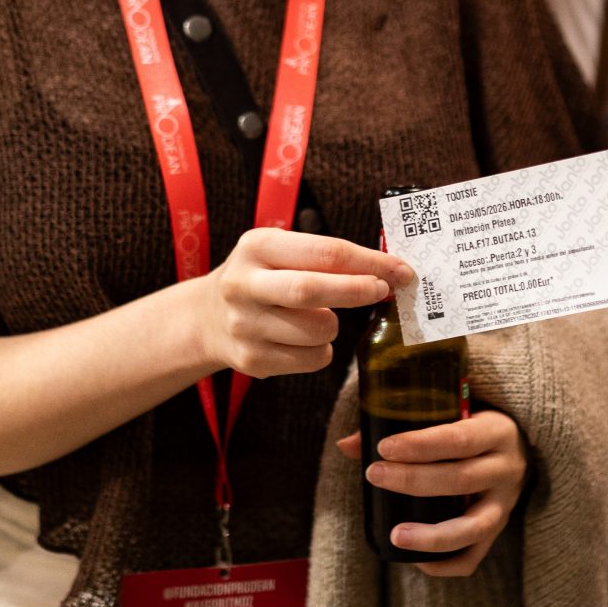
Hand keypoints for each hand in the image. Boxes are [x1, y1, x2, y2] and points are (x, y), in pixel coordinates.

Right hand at [188, 228, 412, 379]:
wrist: (208, 317)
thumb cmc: (263, 278)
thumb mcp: (281, 252)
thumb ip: (326, 257)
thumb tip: (389, 271)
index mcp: (257, 246)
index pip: (324, 252)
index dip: (369, 261)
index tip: (400, 270)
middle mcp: (244, 284)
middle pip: (312, 289)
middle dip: (357, 290)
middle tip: (383, 291)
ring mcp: (244, 325)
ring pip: (318, 330)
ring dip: (334, 325)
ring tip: (320, 317)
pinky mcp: (251, 360)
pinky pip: (312, 359)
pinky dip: (321, 350)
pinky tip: (303, 339)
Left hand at [338, 408, 528, 577]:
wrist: (516, 448)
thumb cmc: (470, 426)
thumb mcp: (450, 413)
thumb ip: (400, 424)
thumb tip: (346, 445)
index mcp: (497, 430)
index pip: (460, 438)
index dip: (421, 444)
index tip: (384, 447)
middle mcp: (507, 469)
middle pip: (461, 479)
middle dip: (413, 480)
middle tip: (374, 475)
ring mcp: (506, 504)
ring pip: (473, 526)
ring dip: (432, 535)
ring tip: (394, 536)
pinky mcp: (498, 531)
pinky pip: (475, 557)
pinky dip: (446, 564)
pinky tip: (416, 561)